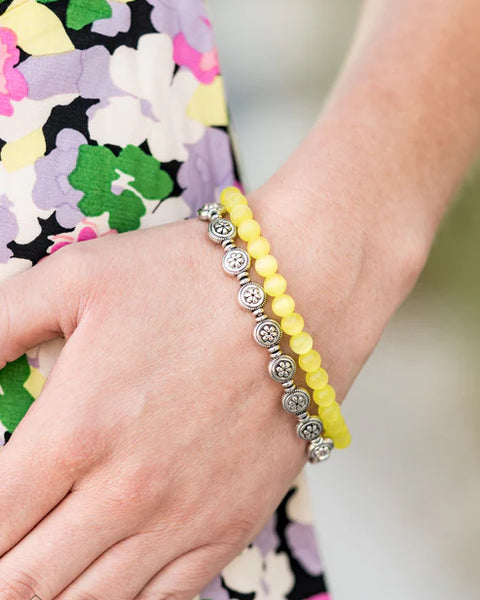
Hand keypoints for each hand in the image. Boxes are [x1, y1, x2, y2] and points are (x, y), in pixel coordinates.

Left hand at [0, 185, 421, 599]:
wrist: (301, 295)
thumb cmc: (192, 279)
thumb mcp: (77, 277)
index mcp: (74, 432)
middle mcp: (125, 493)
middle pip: (25, 581)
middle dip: (2, 575)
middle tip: (5, 552)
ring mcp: (183, 519)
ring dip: (48, 595)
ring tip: (38, 572)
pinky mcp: (230, 526)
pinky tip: (104, 582)